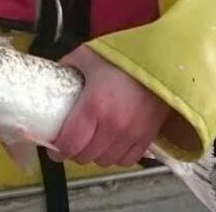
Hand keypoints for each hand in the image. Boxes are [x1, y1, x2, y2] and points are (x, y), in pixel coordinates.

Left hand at [49, 46, 169, 167]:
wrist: (162, 57)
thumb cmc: (125, 54)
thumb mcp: (87, 55)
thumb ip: (67, 66)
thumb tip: (53, 74)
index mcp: (94, 106)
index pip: (69, 144)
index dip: (57, 150)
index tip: (53, 147)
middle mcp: (113, 125)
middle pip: (85, 156)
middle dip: (73, 152)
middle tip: (71, 142)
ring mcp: (132, 133)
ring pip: (105, 161)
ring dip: (95, 155)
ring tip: (91, 143)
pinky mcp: (148, 135)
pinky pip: (127, 160)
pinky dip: (117, 156)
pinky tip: (112, 144)